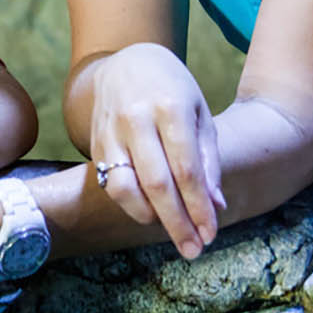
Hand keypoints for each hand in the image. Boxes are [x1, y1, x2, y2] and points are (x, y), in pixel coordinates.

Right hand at [84, 43, 224, 258]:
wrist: (126, 62)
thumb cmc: (172, 90)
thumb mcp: (199, 114)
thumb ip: (208, 159)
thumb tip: (216, 205)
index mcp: (170, 107)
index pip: (186, 168)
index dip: (198, 206)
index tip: (210, 233)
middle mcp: (136, 119)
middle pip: (156, 184)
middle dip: (177, 222)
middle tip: (193, 250)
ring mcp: (111, 132)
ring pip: (125, 188)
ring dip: (151, 218)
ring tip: (173, 232)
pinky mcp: (95, 144)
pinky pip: (110, 184)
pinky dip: (133, 205)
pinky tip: (152, 213)